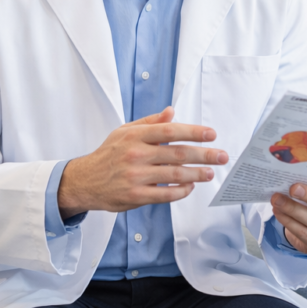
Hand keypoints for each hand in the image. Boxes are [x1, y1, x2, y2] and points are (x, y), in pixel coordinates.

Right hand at [58, 107, 225, 216]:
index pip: (170, 131)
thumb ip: (149, 122)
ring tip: (210, 173)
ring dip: (197, 174)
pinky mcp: (135, 196)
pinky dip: (181, 191)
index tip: (211, 134)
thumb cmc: (109, 154)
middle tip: (222, 156)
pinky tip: (190, 187)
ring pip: (174, 175)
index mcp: (135, 136)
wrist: (85, 181)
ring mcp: (136, 176)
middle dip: (204, 155)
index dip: (194, 132)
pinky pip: (165, 194)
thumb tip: (171, 112)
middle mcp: (136, 154)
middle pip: (178, 153)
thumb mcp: (124, 131)